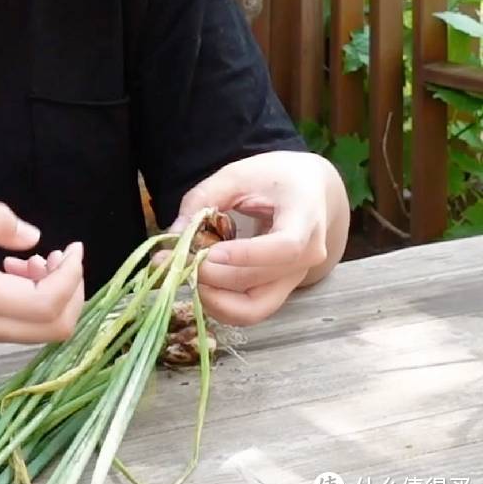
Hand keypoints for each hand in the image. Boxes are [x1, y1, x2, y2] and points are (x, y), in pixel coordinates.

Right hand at [0, 197, 84, 344]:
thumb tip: (32, 236)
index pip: (45, 305)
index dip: (71, 277)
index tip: (71, 246)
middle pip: (55, 329)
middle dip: (72, 289)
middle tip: (57, 253)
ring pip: (43, 332)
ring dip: (55, 294)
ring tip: (34, 258)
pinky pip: (25, 327)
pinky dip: (38, 300)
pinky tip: (16, 270)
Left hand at [151, 150, 347, 326]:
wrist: (310, 191)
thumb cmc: (275, 177)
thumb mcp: (238, 174)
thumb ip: (204, 198)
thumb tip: (174, 233)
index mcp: (305, 219)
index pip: (284, 247)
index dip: (245, 255)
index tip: (209, 252)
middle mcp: (307, 258)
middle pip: (259, 283)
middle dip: (212, 276)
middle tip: (173, 259)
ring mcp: (294, 280)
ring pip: (254, 309)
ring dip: (213, 298)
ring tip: (184, 271)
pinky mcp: (278, 291)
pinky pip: (249, 309)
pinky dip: (218, 301)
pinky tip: (198, 277)